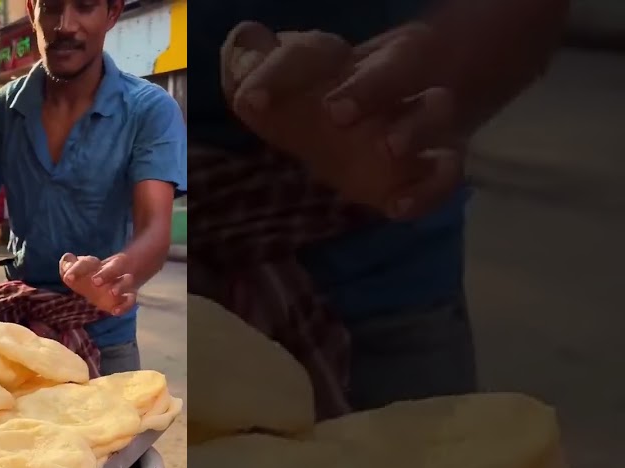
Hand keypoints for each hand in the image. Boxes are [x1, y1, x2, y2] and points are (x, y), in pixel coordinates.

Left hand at [60, 253, 136, 315]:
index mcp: (98, 264)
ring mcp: (122, 284)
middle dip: (105, 274)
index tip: (68, 278)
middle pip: (114, 267)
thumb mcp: (78, 271)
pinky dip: (125, 306)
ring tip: (112, 293)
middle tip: (95, 282)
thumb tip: (66, 258)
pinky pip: (130, 300)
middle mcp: (113, 271)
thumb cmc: (90, 276)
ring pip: (126, 281)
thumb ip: (69, 266)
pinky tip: (116, 311)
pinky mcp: (127, 297)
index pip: (90, 262)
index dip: (79, 269)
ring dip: (120, 286)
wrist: (110, 283)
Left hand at [221, 22, 462, 219]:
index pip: (317, 53)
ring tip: (388, 148)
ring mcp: (417, 121)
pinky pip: (443, 174)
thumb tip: (243, 42)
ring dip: (414, 129)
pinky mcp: (431, 164)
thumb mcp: (284, 83)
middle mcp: (387, 83)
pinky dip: (427, 190)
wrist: (383, 114)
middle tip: (335, 113)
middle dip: (367, 89)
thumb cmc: (319, 96)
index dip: (283, 72)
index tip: (251, 101)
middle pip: (393, 69)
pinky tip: (398, 207)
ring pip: (433, 113)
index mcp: (345, 60)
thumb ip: (256, 67)